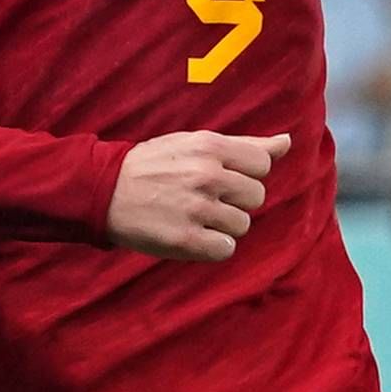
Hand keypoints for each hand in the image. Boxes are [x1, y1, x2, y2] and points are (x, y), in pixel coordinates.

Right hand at [107, 130, 286, 259]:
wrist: (104, 191)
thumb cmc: (154, 165)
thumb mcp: (195, 143)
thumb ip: (244, 145)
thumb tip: (286, 142)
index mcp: (210, 147)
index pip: (262, 165)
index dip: (245, 174)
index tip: (221, 178)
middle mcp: (206, 175)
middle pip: (256, 197)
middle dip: (235, 200)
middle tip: (205, 199)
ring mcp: (196, 208)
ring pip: (242, 225)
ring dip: (223, 225)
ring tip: (195, 216)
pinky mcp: (186, 239)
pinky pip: (225, 249)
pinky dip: (212, 247)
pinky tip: (193, 235)